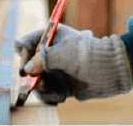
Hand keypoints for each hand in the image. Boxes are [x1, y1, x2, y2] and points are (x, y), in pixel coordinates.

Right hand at [16, 27, 132, 104]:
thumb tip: (26, 70)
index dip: (24, 53)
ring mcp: (57, 70)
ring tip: (48, 89)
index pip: (28, 42)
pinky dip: (51, 96)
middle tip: (34, 81)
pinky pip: (48, 93)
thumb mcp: (61, 53)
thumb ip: (41, 60)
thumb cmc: (85, 55)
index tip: (26, 63)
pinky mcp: (62, 85)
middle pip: (29, 64)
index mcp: (51, 37)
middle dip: (31, 74)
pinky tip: (60, 96)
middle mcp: (52, 53)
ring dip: (40, 87)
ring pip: (37, 80)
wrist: (108, 71)